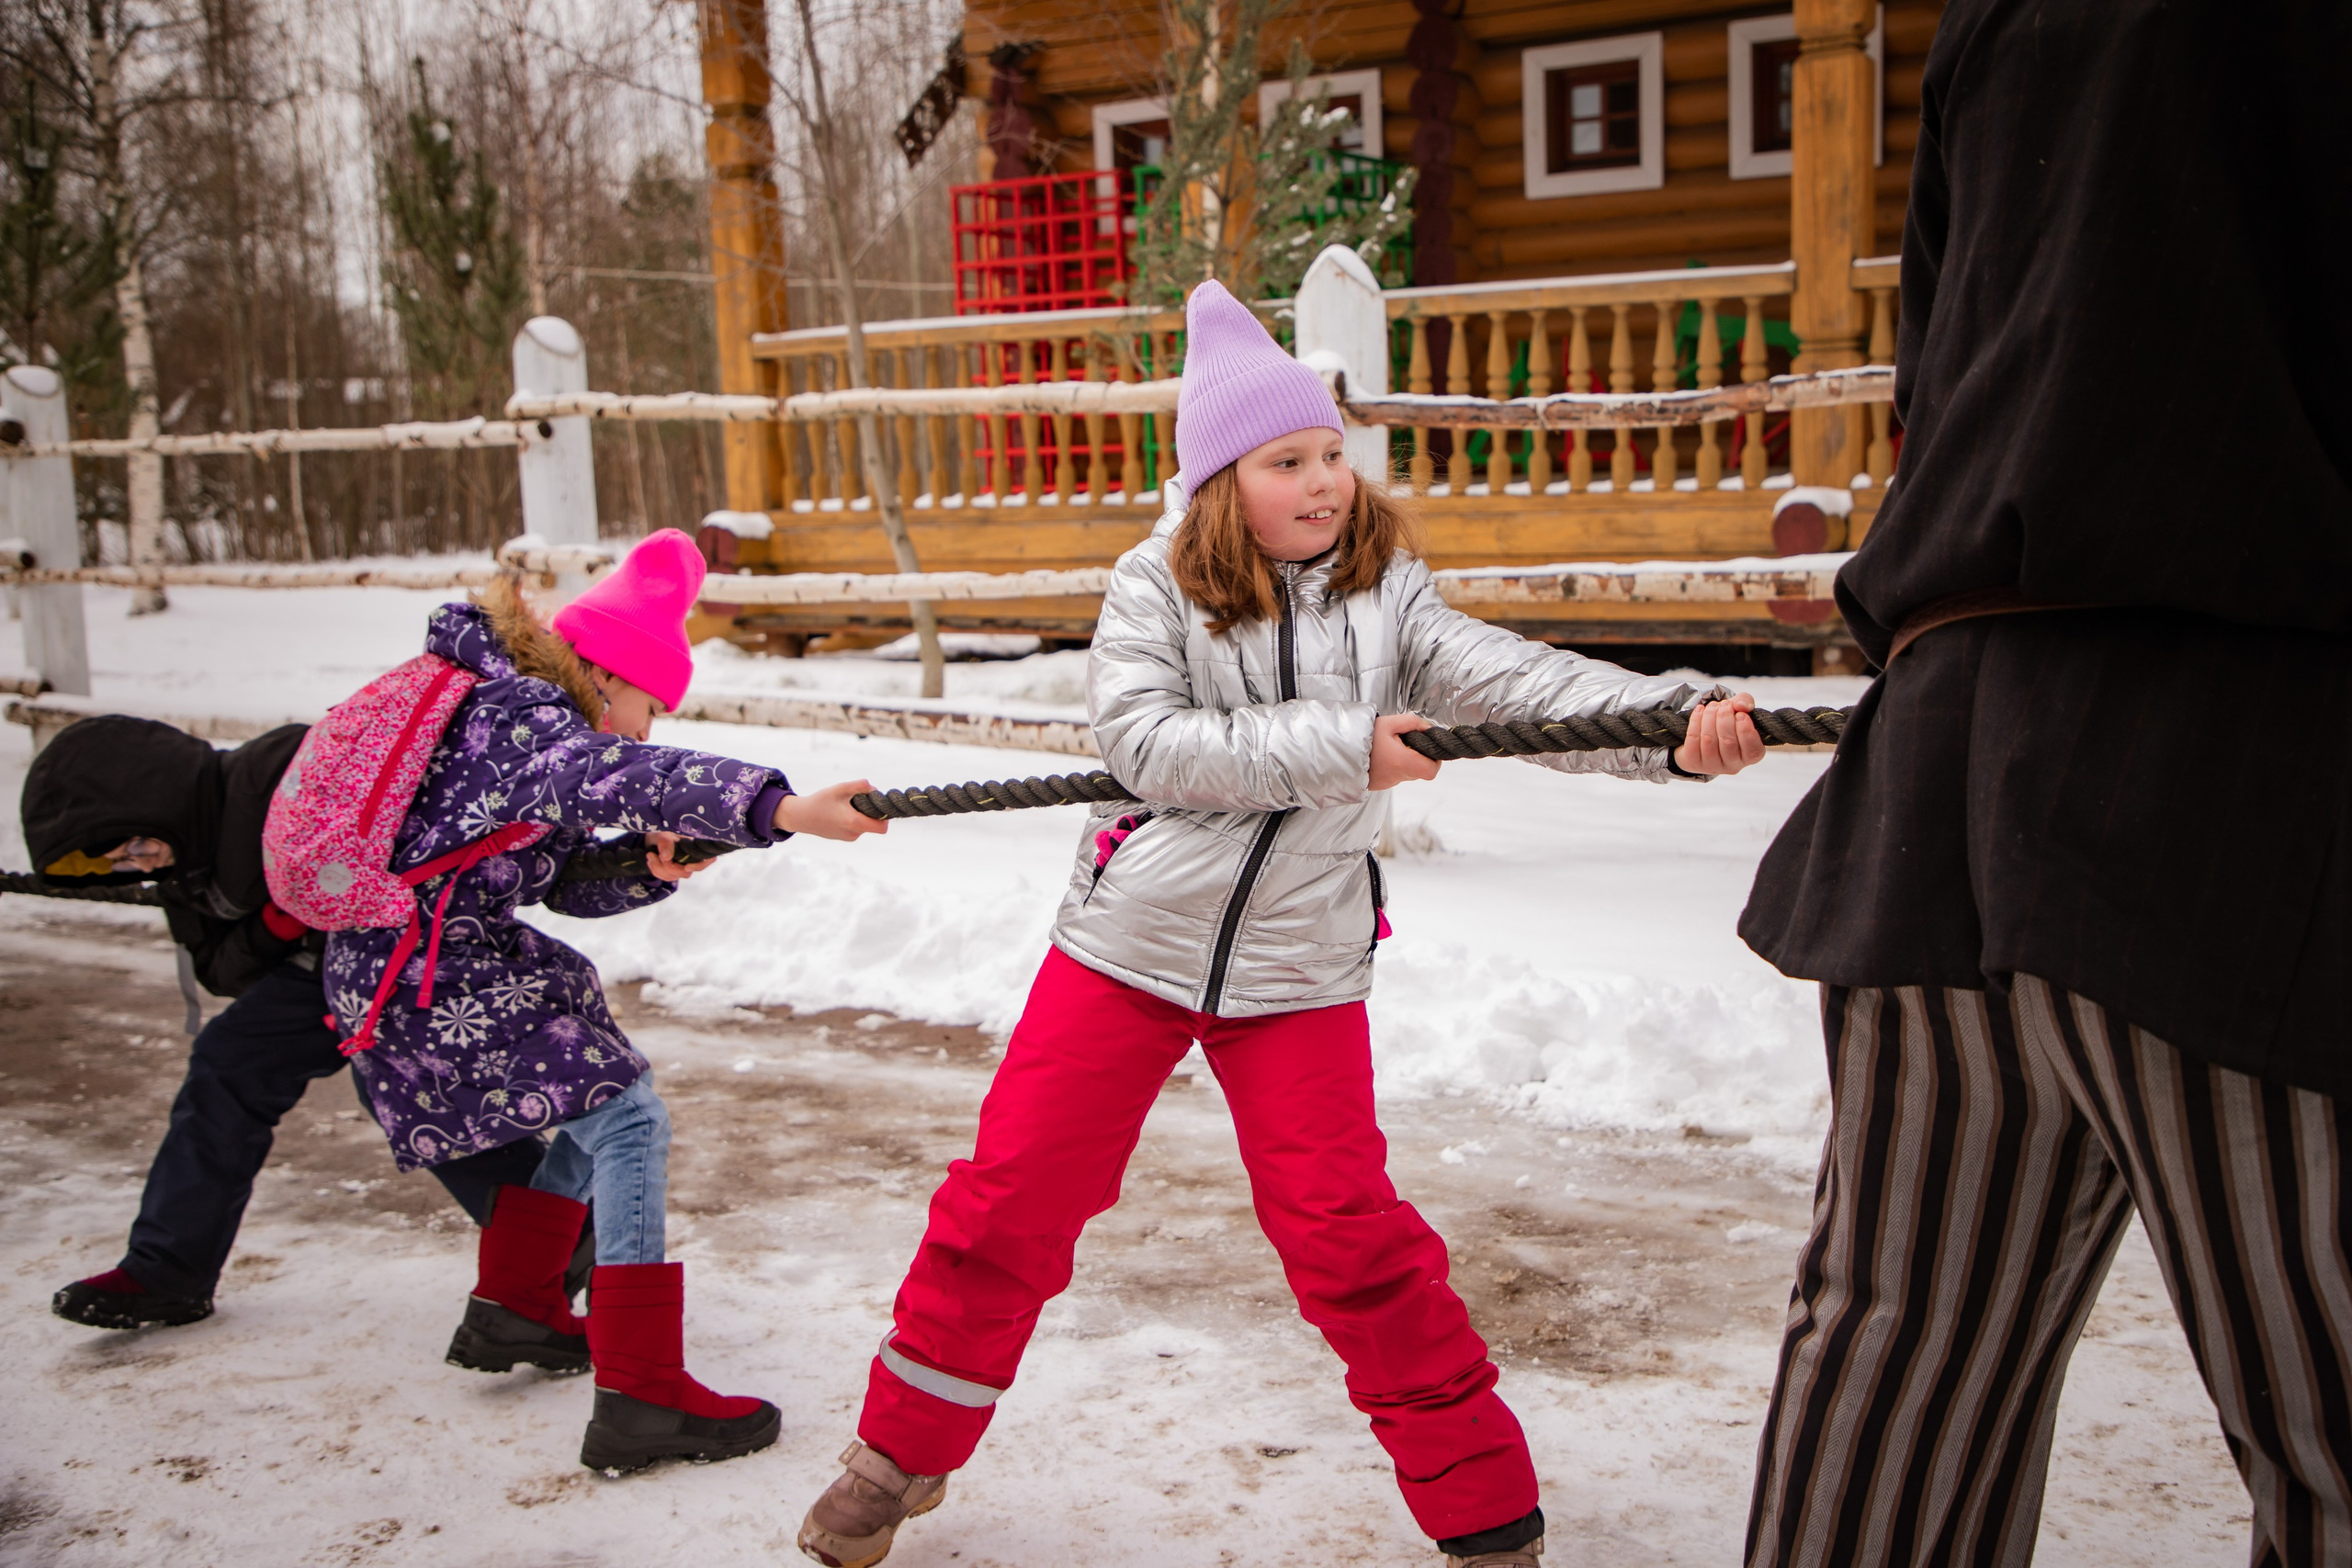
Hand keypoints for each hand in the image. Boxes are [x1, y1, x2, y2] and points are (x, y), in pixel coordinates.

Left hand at [644, 831, 709, 881]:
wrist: (653, 840)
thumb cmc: (662, 836)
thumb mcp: (663, 836)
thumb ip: (666, 844)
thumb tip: (667, 857)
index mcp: (694, 848)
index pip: (707, 859)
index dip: (699, 866)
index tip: (687, 867)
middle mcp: (691, 859)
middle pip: (686, 873)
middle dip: (667, 867)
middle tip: (652, 854)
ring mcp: (682, 868)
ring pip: (673, 877)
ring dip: (658, 868)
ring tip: (650, 855)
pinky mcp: (674, 874)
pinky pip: (666, 878)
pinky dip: (655, 870)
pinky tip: (651, 860)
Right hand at [774, 779, 889, 841]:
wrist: (801, 817)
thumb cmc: (820, 801)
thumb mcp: (840, 789)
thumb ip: (859, 786)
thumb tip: (875, 789)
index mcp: (854, 823)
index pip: (883, 827)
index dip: (886, 816)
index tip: (878, 804)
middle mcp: (854, 834)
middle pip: (875, 824)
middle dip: (872, 812)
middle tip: (861, 799)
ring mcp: (849, 837)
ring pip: (865, 825)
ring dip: (862, 814)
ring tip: (846, 804)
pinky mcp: (843, 837)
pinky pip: (856, 827)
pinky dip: (854, 819)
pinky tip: (841, 811)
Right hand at [1370, 712, 1441, 790]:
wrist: (1340, 752)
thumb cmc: (1363, 738)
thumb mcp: (1389, 722)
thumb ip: (1412, 722)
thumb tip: (1428, 727)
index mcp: (1402, 762)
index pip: (1432, 770)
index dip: (1435, 759)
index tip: (1428, 747)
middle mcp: (1398, 776)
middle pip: (1421, 770)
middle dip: (1420, 755)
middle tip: (1408, 742)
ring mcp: (1389, 782)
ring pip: (1409, 772)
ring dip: (1407, 759)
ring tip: (1393, 746)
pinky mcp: (1382, 783)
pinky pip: (1396, 774)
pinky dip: (1395, 764)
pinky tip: (1384, 754)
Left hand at [1673, 693, 1766, 775]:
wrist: (1707, 734)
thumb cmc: (1730, 724)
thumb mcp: (1742, 710)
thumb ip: (1746, 702)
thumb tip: (1740, 705)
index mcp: (1751, 756)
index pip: (1752, 749)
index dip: (1746, 730)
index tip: (1740, 714)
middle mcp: (1732, 765)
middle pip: (1728, 742)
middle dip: (1724, 718)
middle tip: (1724, 704)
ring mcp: (1711, 766)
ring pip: (1709, 740)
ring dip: (1709, 717)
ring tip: (1712, 706)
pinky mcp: (1694, 761)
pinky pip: (1693, 739)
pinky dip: (1696, 721)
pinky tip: (1700, 711)